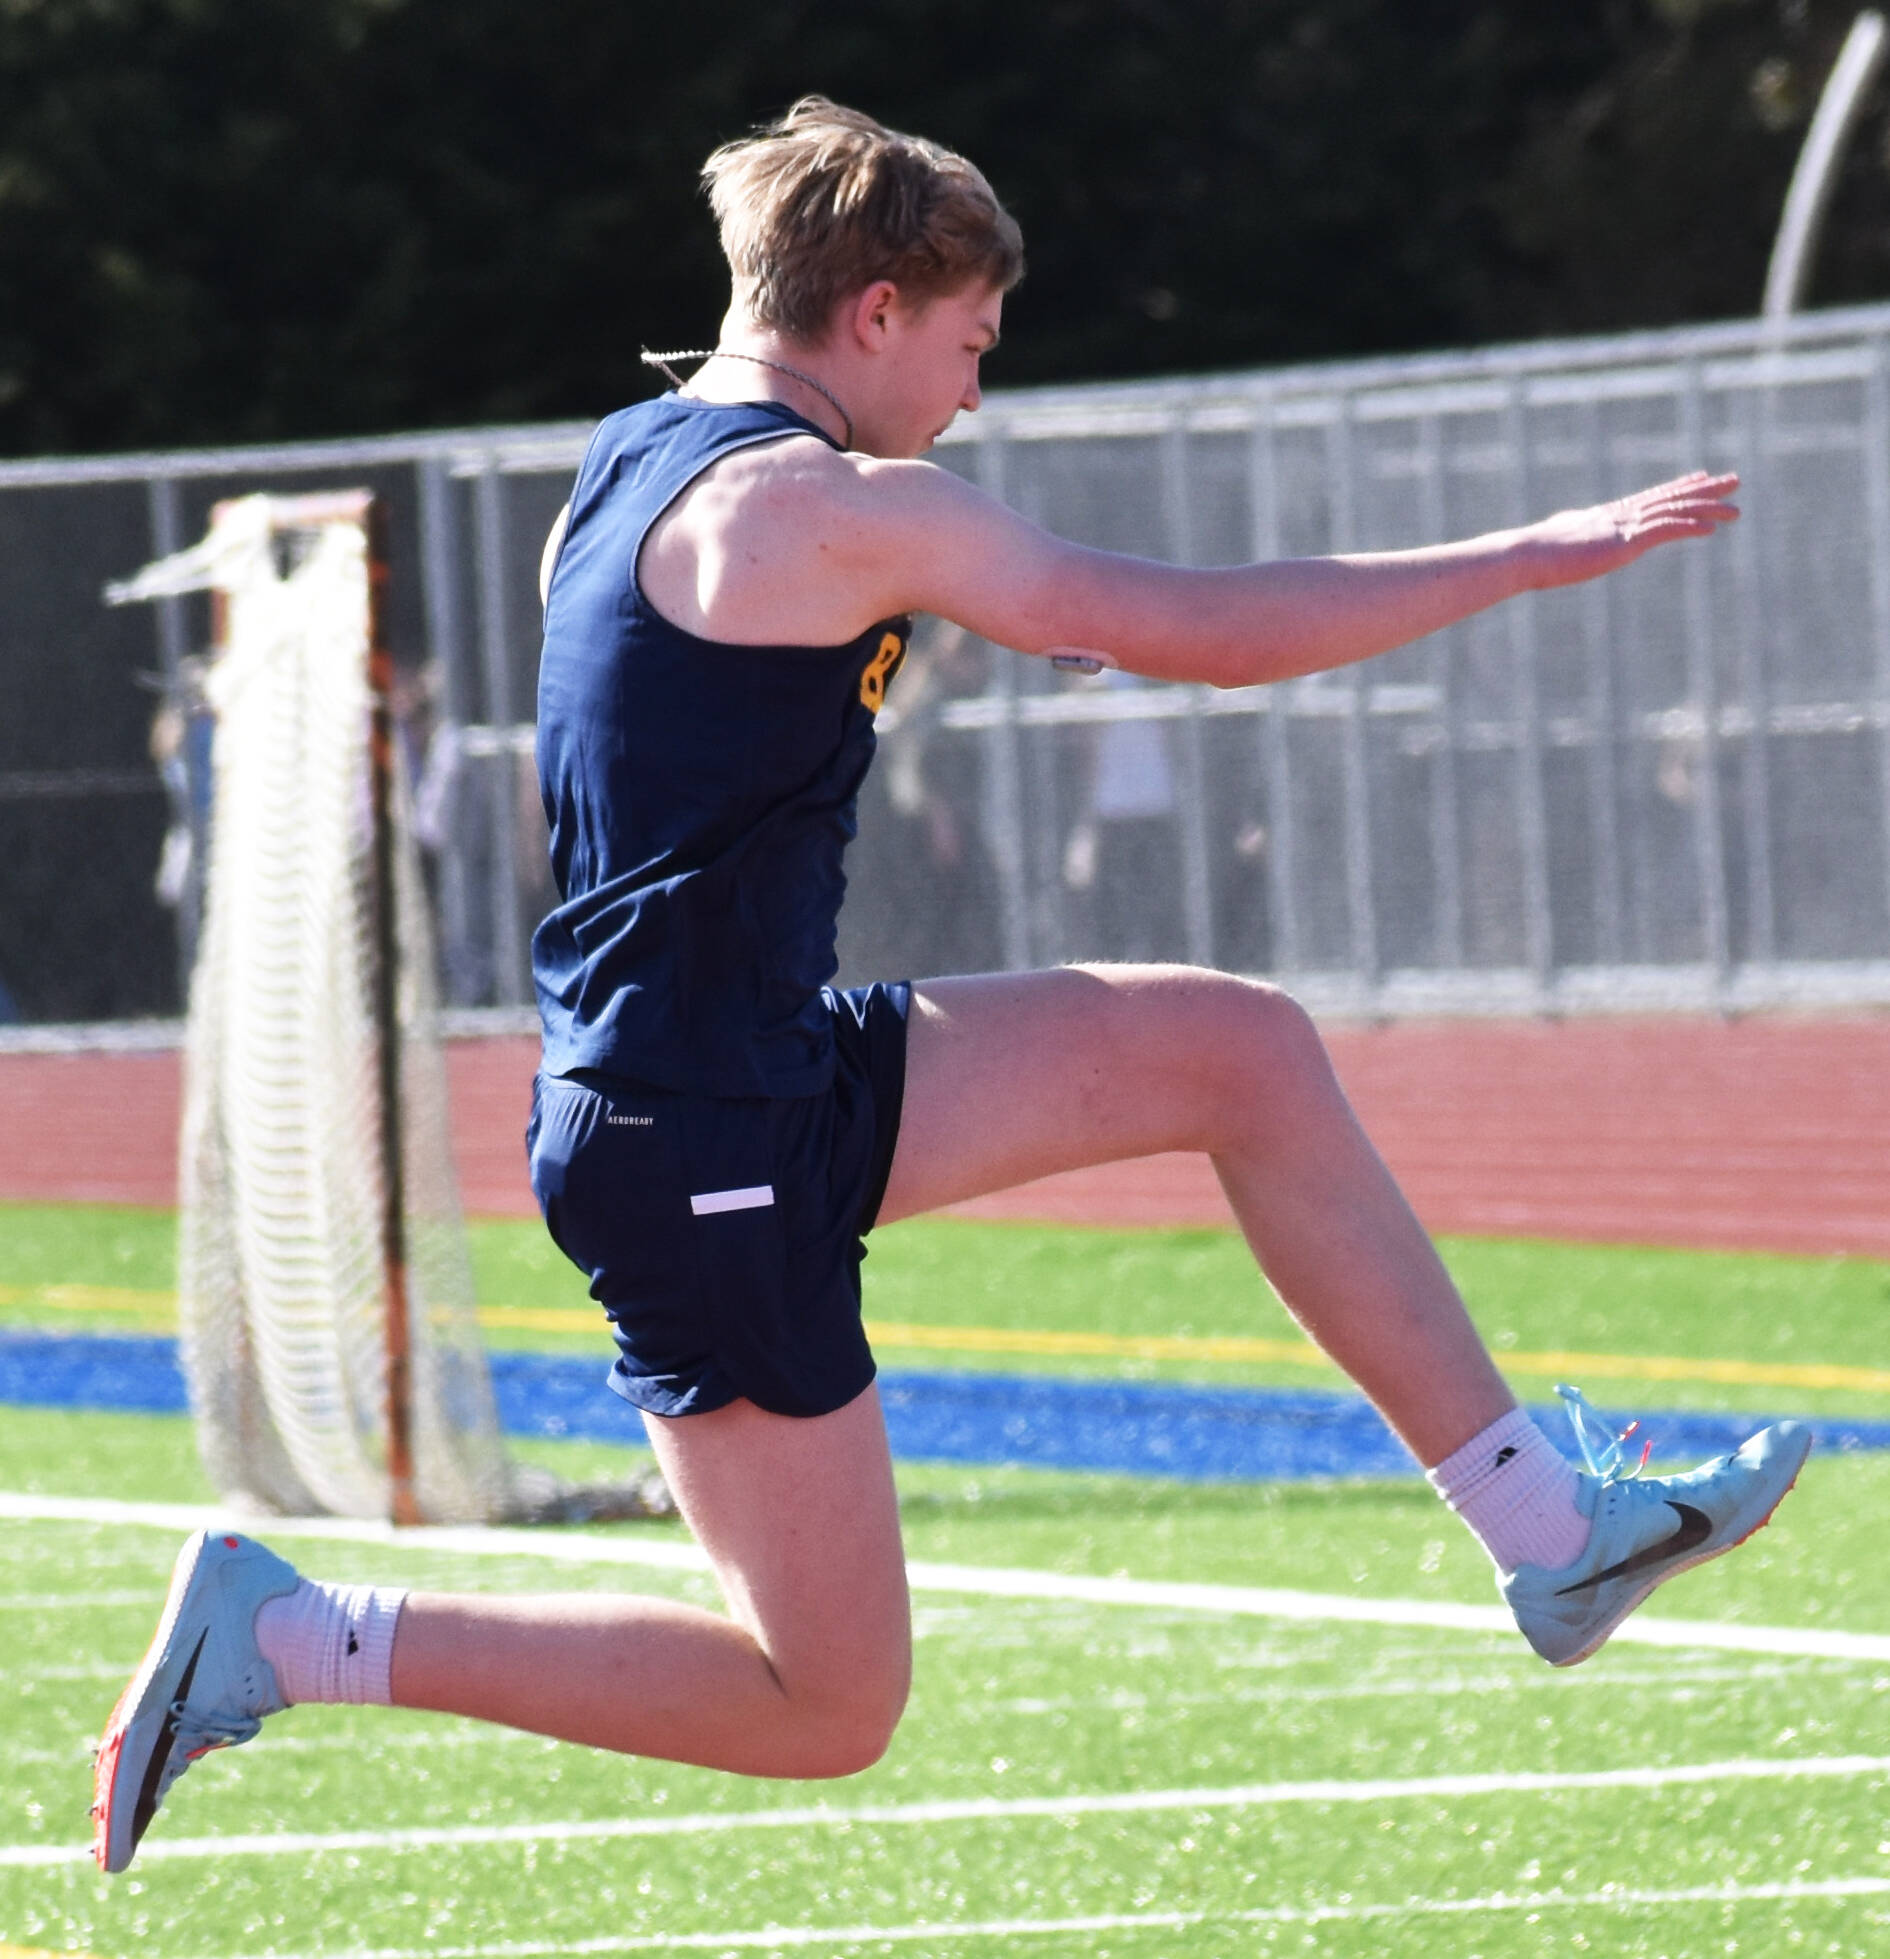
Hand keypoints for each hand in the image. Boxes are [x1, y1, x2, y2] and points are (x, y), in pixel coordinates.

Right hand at [1525, 471, 1738, 589]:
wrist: (1526, 555)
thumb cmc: (1535, 555)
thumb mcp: (1559, 543)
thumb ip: (1571, 542)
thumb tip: (1564, 546)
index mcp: (1607, 516)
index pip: (1651, 497)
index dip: (1679, 486)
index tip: (1702, 477)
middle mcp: (1620, 515)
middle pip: (1670, 497)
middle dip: (1705, 489)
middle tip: (1734, 480)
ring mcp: (1623, 527)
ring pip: (1673, 512)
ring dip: (1707, 510)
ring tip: (1735, 510)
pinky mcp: (1623, 543)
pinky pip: (1664, 531)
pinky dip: (1688, 527)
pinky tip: (1710, 529)